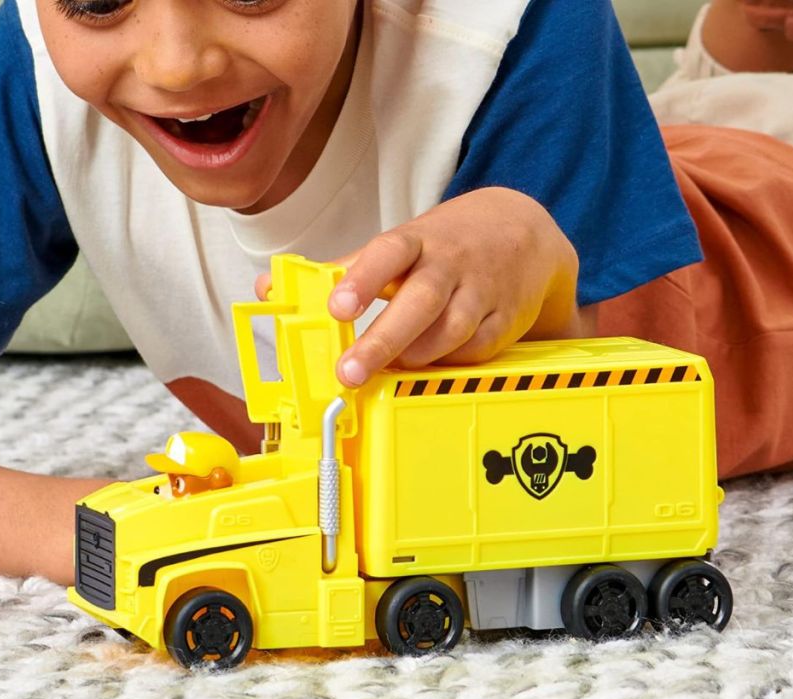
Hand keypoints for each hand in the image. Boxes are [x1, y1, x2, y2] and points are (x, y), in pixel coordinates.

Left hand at [318, 188, 580, 386]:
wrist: (523, 231)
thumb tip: (270, 286)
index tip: (337, 307)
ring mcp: (481, 291)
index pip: (387, 254)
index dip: (362, 280)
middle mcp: (449, 264)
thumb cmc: (446, 245)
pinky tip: (435, 363)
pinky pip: (477, 349)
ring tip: (393, 366)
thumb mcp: (398, 246)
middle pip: (419, 302)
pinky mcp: (505, 319)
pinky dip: (452, 361)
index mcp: (416, 241)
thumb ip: (340, 270)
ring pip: (450, 331)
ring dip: (417, 355)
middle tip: (350, 372)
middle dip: (383, 340)